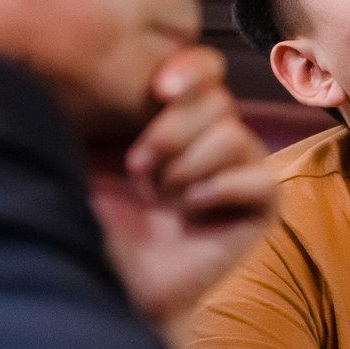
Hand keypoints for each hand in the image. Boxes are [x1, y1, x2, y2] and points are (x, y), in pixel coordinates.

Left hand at [86, 46, 276, 348]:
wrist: (114, 283)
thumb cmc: (97, 225)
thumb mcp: (87, 156)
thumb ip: (105, 108)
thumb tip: (111, 65)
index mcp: (176, 117)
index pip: (205, 68)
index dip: (190, 70)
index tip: (158, 91)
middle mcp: (213, 139)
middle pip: (218, 99)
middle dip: (171, 134)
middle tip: (140, 174)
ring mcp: (241, 172)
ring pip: (234, 134)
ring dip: (188, 168)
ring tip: (164, 201)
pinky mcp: (262, 208)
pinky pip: (261, 179)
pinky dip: (221, 190)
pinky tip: (191, 213)